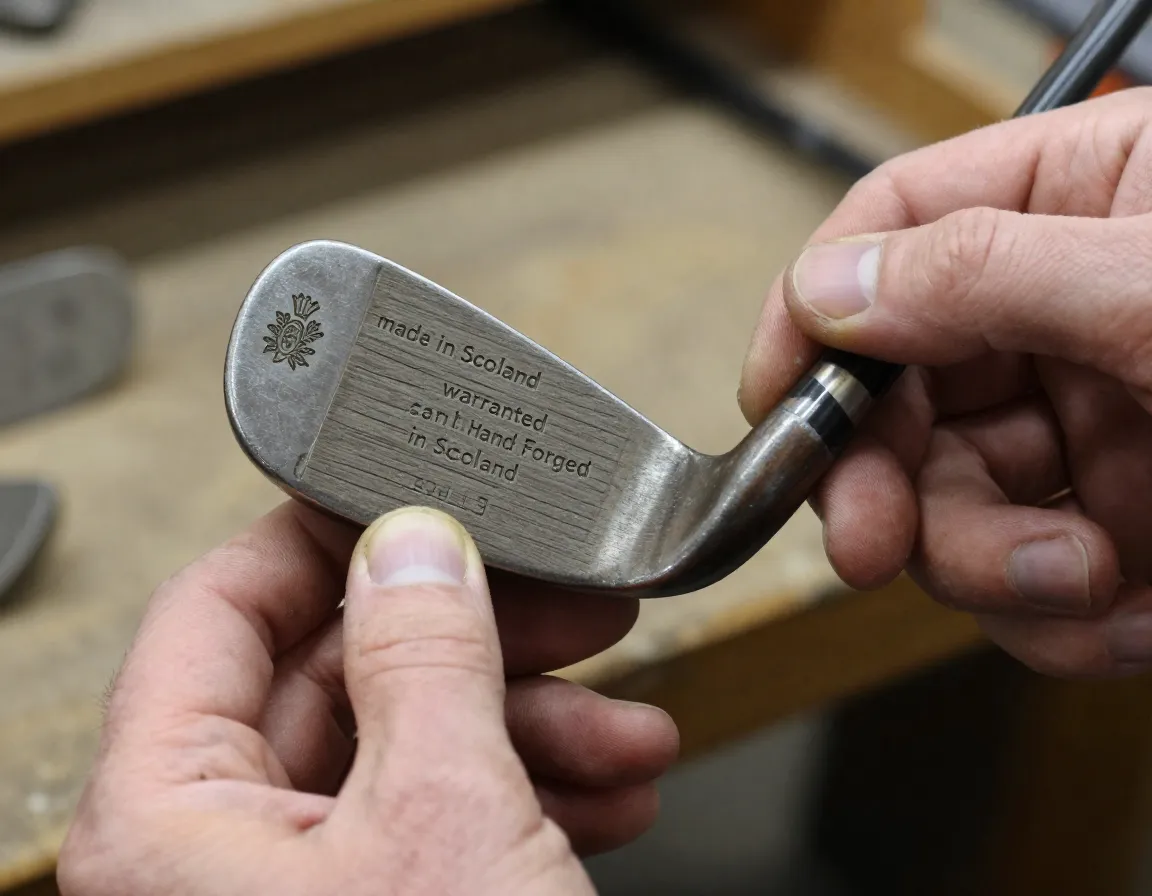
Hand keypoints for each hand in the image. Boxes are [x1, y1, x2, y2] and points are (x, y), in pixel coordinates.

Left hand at [58, 504, 677, 894]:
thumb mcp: (443, 817)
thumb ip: (421, 654)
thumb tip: (409, 541)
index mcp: (169, 820)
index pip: (215, 610)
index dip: (321, 543)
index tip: (415, 505)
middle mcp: (216, 859)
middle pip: (336, 678)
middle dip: (475, 645)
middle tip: (568, 614)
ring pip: (406, 752)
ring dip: (528, 728)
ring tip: (626, 734)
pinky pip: (438, 826)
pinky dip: (526, 798)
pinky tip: (607, 797)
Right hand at [741, 88, 1151, 678]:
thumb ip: (987, 273)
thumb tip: (836, 289)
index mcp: (1086, 201)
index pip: (891, 233)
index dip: (815, 312)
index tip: (777, 399)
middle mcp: (1070, 314)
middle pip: (898, 390)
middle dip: (886, 480)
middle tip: (870, 539)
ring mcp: (1091, 427)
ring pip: (948, 503)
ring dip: (985, 561)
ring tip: (1073, 577)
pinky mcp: (1121, 526)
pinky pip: (1023, 581)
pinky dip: (1057, 615)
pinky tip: (1123, 608)